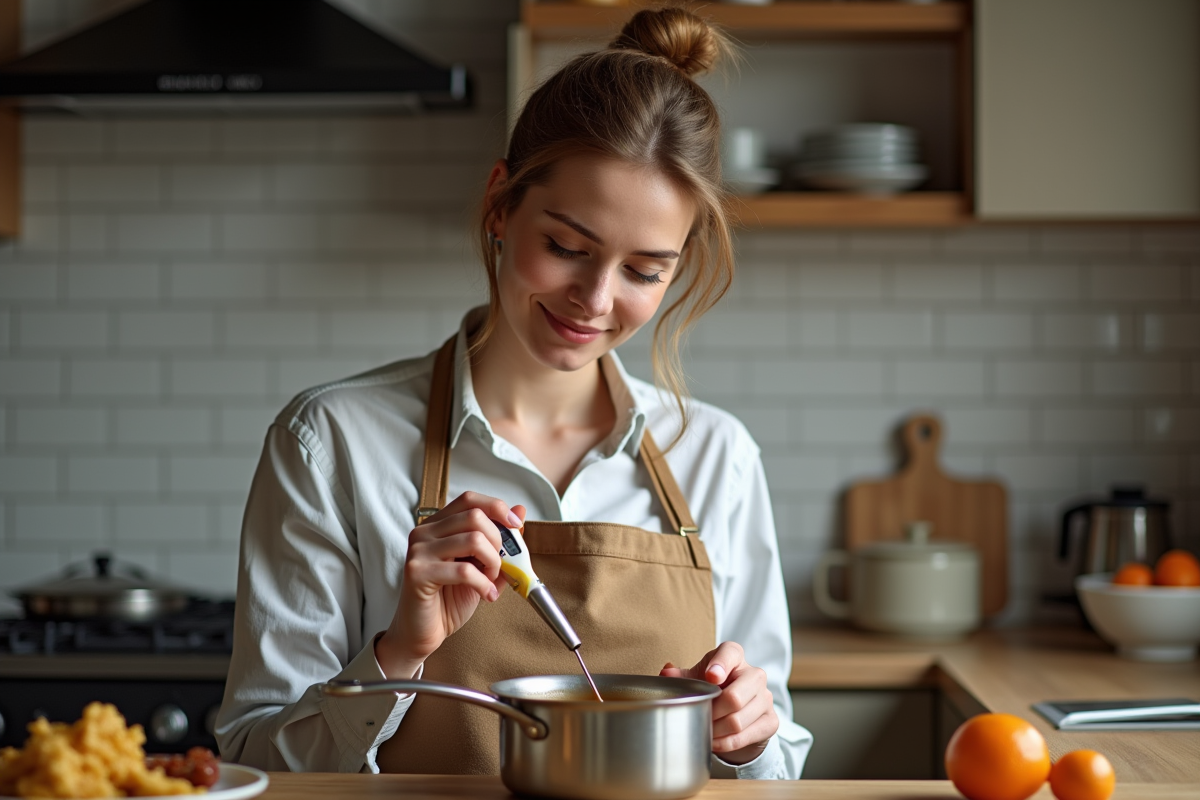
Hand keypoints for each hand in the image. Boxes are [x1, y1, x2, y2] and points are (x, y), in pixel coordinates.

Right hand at [375, 492, 525, 678]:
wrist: (423, 633)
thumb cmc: (449, 600)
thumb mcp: (482, 567)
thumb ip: (499, 541)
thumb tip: (520, 511)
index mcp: (438, 525)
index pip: (469, 500)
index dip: (496, 508)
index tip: (515, 526)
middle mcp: (424, 532)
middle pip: (475, 517)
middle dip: (498, 541)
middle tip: (500, 566)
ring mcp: (418, 551)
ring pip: (473, 539)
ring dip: (493, 563)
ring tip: (491, 581)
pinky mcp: (417, 573)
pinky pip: (464, 570)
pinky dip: (484, 584)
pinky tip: (487, 595)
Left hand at [660, 641, 777, 764]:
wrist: (739, 709)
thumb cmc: (716, 687)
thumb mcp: (697, 677)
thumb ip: (681, 676)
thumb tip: (666, 672)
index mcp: (734, 656)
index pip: (730, 653)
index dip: (721, 664)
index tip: (711, 677)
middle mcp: (754, 674)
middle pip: (734, 697)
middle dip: (712, 713)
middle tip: (698, 718)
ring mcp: (766, 698)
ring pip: (739, 720)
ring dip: (716, 731)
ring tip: (703, 731)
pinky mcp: (771, 720)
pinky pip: (747, 736)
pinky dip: (726, 743)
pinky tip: (714, 742)